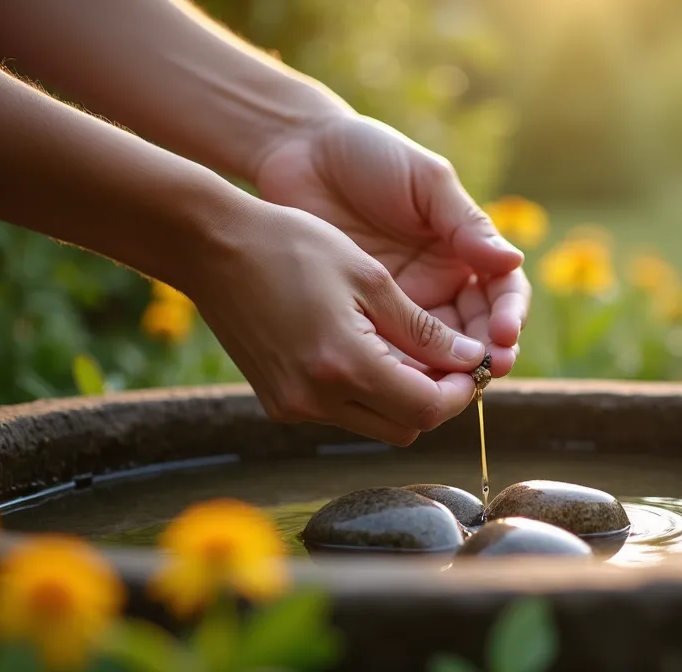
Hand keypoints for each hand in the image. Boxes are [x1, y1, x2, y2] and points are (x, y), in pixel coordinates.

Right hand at [182, 197, 489, 445]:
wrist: (210, 246)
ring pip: (375, 424)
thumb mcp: (369, 279)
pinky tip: (368, 351)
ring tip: (409, 349)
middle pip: (405, 428)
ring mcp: (293, 406)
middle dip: (435, 398)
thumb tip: (471, 359)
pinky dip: (366, 393)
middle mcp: (316, 399)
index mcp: (345, 365)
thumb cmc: (293, 245)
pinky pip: (341, 413)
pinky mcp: (278, 403)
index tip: (472, 362)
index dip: (460, 391)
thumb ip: (423, 329)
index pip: (427, 409)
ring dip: (401, 398)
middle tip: (447, 358)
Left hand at [251, 113, 528, 377]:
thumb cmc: (368, 154)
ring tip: (451, 385)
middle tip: (489, 369)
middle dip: (488, 354)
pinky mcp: (364, 318)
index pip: (503, 294)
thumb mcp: (425, 181)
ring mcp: (403, 305)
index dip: (509, 316)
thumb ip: (466, 223)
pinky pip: (390, 353)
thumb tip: (513, 262)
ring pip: (438, 352)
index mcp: (465, 251)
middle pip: (478, 332)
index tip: (505, 334)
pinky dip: (402, 371)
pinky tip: (404, 381)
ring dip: (449, 372)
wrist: (299, 153)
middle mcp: (441, 284)